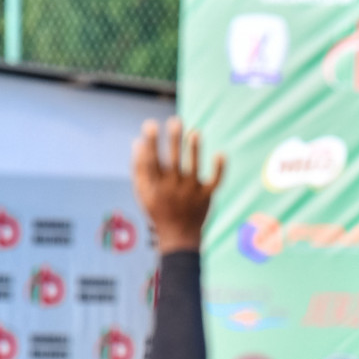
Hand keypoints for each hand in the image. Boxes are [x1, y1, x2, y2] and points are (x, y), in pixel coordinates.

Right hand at [131, 117, 224, 253]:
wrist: (179, 237)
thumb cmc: (158, 210)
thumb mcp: (143, 192)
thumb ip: (138, 168)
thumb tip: (137, 141)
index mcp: (155, 185)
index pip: (152, 161)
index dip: (151, 143)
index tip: (151, 125)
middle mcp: (172, 187)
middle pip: (173, 161)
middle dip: (174, 141)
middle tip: (176, 121)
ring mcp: (190, 192)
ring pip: (193, 168)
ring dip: (194, 150)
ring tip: (195, 132)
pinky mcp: (206, 197)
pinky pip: (214, 182)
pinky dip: (219, 170)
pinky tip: (221, 154)